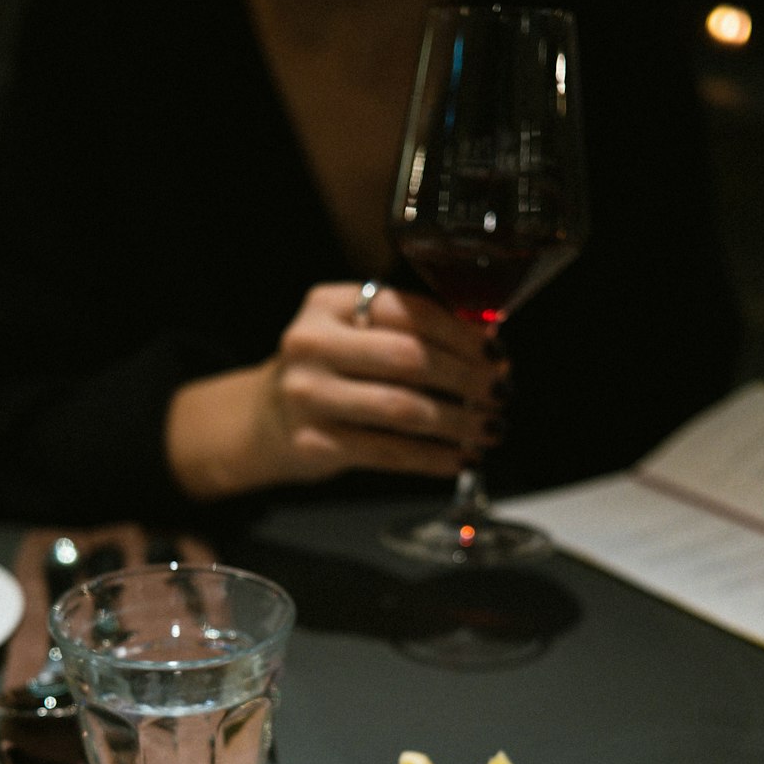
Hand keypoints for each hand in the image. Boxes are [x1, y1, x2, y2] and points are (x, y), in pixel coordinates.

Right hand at [166, 281, 508, 498]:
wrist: (263, 421)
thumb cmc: (326, 374)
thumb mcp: (353, 335)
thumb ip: (408, 331)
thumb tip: (487, 344)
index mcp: (328, 304)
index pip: (409, 311)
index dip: (462, 333)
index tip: (496, 352)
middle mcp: (311, 344)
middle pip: (409, 358)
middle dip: (466, 378)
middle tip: (500, 392)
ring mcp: (308, 396)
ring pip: (403, 410)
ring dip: (458, 422)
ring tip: (490, 428)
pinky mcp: (314, 443)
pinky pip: (389, 452)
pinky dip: (433, 457)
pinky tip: (459, 458)